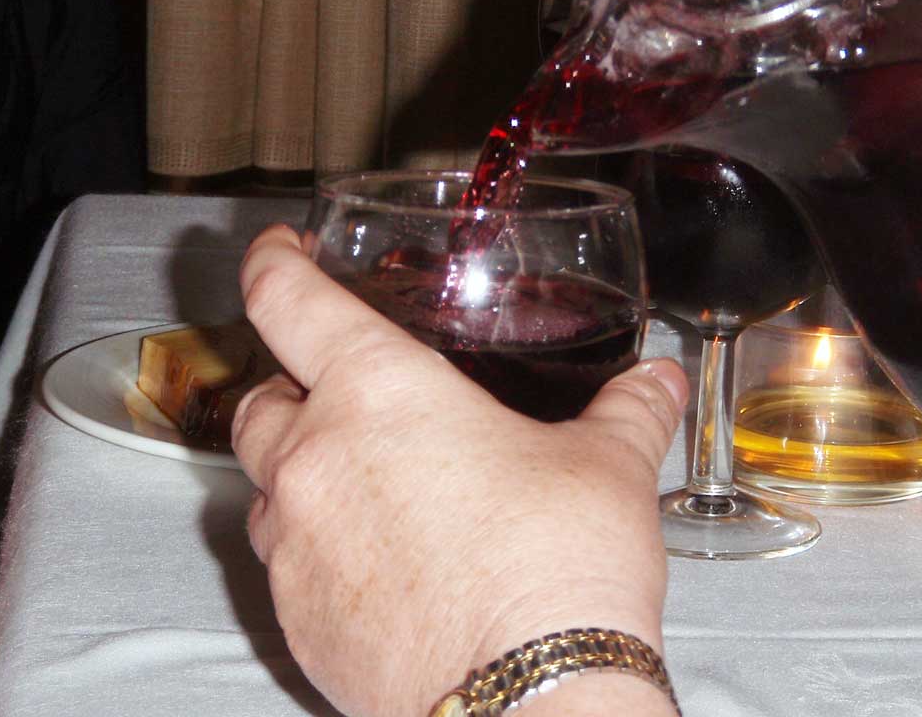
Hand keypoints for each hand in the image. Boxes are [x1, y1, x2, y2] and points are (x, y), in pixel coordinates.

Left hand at [233, 224, 687, 716]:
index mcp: (376, 391)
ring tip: (372, 484)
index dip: (275, 261)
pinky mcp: (296, 622)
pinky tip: (384, 562)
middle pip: (258, 400)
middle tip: (344, 393)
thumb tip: (663, 379)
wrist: (532, 699)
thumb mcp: (608, 466)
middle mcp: (314, 460)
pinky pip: (285, 565)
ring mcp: (294, 549)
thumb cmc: (557, 564)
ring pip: (266, 486)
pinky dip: (317, 547)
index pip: (286, 299)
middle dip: (290, 385)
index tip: (279, 250)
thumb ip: (631, 407)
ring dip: (300, 472)